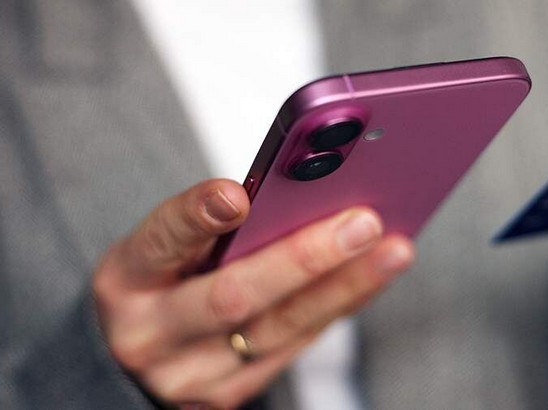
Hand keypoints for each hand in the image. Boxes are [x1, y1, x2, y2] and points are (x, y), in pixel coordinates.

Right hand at [93, 179, 413, 407]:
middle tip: (361, 222)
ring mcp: (192, 375)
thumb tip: (294, 185)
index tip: (237, 195)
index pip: (160, 241)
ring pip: (280, 329)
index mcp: (126, 278)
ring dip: (344, 286)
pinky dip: (338, 306)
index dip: (196, 216)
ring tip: (392, 249)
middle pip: (233, 296)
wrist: (136, 359)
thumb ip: (211, 222)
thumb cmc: (158, 285)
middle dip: (303, 258)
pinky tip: (372, 275)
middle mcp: (151, 334)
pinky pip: (295, 347)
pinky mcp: (229, 397)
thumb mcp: (163, 247)